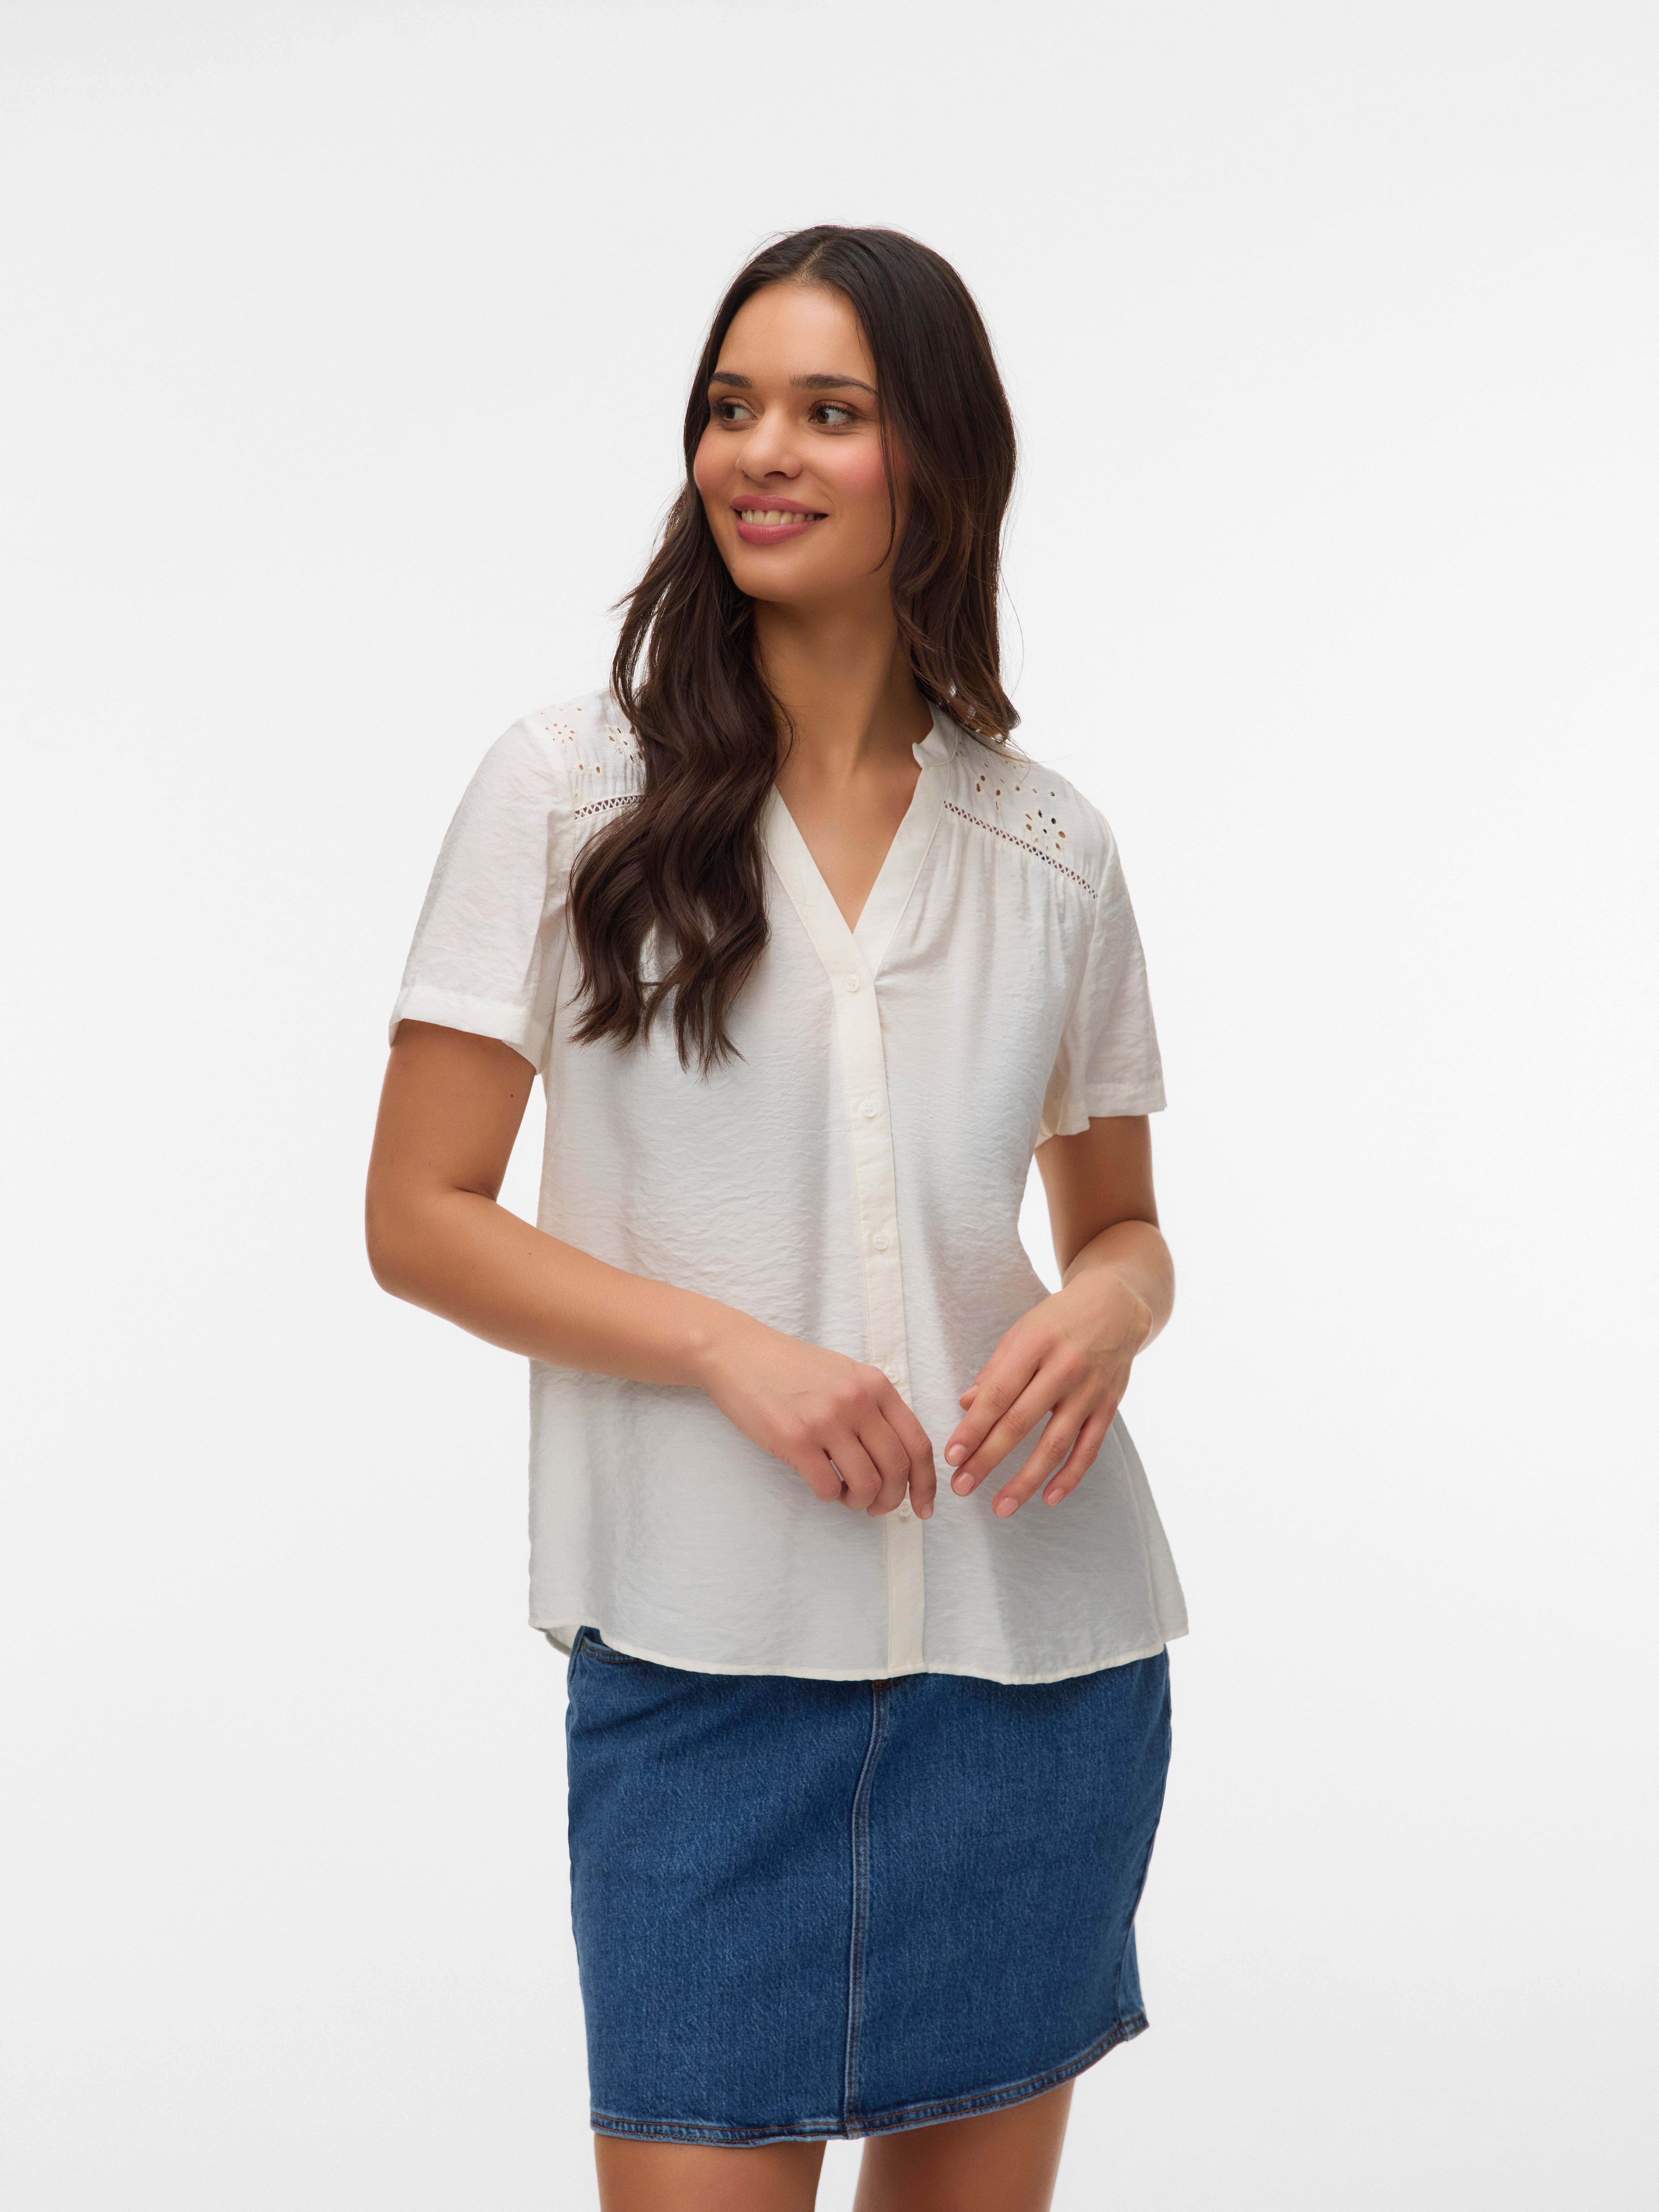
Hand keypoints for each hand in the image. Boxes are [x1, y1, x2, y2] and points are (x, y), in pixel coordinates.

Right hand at [697, 1319, 935, 1517]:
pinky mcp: (794, 1440)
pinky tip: (825, 1487)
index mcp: (876, 1385)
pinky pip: (828, 1487)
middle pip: (896, 1468)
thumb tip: (898, 1457)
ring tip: (849, 1497)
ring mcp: (825, 1420)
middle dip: (893, 1499)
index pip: (917, 1443)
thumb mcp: (846, 1374)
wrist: (738, 1353)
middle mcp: (857, 1401)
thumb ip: (874, 1407)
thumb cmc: (791, 1367)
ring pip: (866, 1483)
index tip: (923, 1507)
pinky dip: (831, 1497)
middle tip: (880, 1508)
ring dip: (862, 1502)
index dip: (926, 1483)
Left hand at [943, 1272, 1151, 1516]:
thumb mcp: (1020, 1332)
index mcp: (1034, 1344)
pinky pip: (1089, 1448)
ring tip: (1001, 1507)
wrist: (1116, 1304)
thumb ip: (994, 1370)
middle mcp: (1064, 1367)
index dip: (972, 1429)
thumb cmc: (1058, 1319)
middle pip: (1020, 1423)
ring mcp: (1090, 1389)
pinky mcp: (1110, 1405)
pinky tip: (1049, 1498)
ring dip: (1026, 1480)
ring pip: (1055, 1444)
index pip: (997, 1394)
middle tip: (962, 1487)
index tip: (952, 1457)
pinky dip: (1071, 1476)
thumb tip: (966, 1405)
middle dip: (988, 1460)